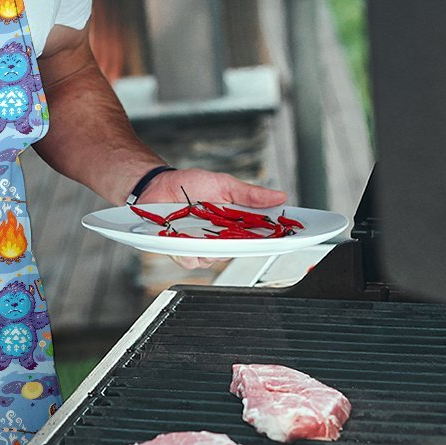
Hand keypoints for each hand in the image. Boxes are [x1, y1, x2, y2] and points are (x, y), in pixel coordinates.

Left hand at [139, 168, 287, 270]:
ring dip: (210, 246)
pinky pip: (191, 260)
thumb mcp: (224, 184)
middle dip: (240, 244)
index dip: (274, 239)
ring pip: (215, 259)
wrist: (158, 185)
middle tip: (235, 230)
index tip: (287, 236)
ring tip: (201, 227)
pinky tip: (184, 237)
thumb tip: (280, 196)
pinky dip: (188, 250)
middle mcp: (220, 238)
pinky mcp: (182, 251)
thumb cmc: (190, 184)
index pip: (259, 236)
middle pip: (239, 252)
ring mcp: (201, 246)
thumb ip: (250, 194)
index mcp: (234, 224)